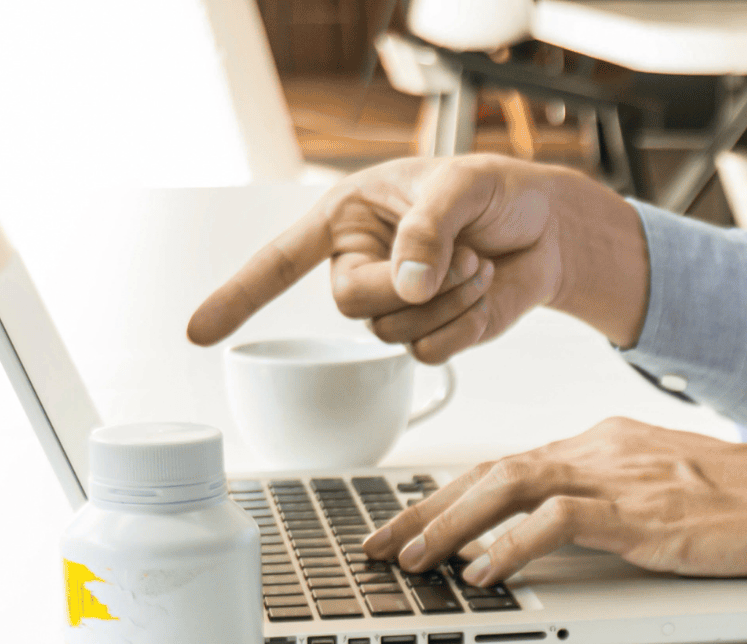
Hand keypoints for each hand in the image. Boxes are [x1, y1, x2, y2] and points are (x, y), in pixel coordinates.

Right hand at [185, 155, 649, 359]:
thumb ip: (427, 229)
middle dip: (411, 285)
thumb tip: (406, 285)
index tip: (198, 333)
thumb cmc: (496, 193)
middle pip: (353, 305)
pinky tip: (484, 291)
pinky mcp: (433, 335)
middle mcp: (362, 267)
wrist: (548, 228)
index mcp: (348, 220)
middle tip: (462, 255)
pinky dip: (464, 326)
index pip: (279, 261)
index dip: (238, 296)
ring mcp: (396, 307)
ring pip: (395, 333)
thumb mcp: (461, 187)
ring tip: (480, 263)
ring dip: (449, 300)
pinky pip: (430, 353)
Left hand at [362, 419, 746, 590]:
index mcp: (606, 443)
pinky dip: (511, 545)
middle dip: (426, 510)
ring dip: (451, 526)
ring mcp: (618, 477)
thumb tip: (559, 536)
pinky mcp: (638, 512)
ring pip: (508, 487)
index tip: (412, 523)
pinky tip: (484, 572)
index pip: (509, 464)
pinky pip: (556, 522)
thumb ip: (610, 505)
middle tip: (382, 545)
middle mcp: (602, 449)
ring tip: (414, 561)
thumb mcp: (664, 495)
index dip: (451, 496)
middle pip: (491, 471)